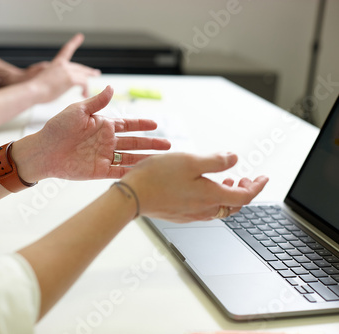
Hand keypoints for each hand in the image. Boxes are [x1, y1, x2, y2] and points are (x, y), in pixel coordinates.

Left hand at [12, 86, 170, 181]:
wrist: (43, 151)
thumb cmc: (57, 128)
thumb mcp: (78, 111)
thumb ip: (97, 102)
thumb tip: (111, 88)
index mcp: (102, 125)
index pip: (127, 124)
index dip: (142, 125)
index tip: (156, 125)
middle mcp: (106, 141)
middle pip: (134, 142)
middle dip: (151, 143)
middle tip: (168, 144)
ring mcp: (103, 157)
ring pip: (130, 158)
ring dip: (145, 158)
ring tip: (161, 160)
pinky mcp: (98, 171)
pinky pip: (119, 172)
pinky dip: (131, 173)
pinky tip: (144, 174)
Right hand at [27, 33, 100, 101]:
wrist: (32, 90)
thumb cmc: (34, 88)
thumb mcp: (43, 79)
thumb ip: (52, 78)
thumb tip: (57, 84)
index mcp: (55, 63)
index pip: (66, 50)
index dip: (74, 42)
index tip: (80, 36)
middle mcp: (62, 65)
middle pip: (79, 67)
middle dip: (87, 71)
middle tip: (95, 73)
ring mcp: (67, 71)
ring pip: (83, 76)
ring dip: (86, 86)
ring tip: (86, 93)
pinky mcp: (71, 79)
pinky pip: (84, 83)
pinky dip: (85, 89)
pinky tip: (84, 94)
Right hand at [121, 152, 268, 222]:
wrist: (132, 196)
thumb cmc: (157, 177)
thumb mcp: (191, 161)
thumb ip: (216, 161)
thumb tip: (234, 158)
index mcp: (211, 195)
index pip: (245, 196)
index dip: (257, 186)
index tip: (263, 178)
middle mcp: (204, 209)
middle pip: (234, 205)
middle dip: (243, 191)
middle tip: (245, 177)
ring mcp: (191, 214)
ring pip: (219, 208)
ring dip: (227, 194)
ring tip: (226, 179)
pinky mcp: (179, 215)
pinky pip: (204, 209)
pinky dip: (212, 198)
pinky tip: (202, 187)